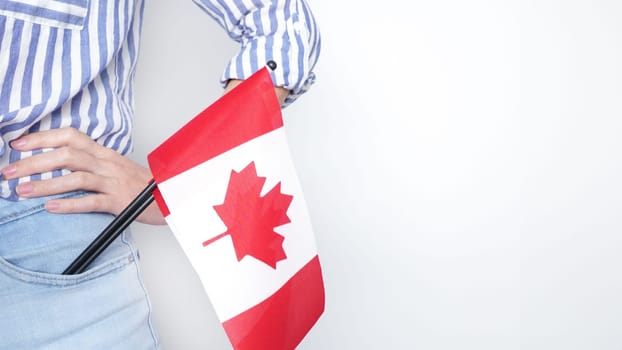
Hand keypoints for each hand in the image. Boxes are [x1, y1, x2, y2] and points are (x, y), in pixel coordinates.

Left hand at [0, 127, 165, 224]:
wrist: (169, 197)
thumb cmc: (140, 185)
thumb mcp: (114, 167)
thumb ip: (90, 162)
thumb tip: (57, 162)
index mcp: (103, 153)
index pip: (70, 136)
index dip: (42, 138)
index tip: (18, 144)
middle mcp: (107, 163)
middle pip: (66, 155)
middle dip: (33, 162)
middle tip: (9, 171)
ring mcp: (113, 181)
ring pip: (76, 176)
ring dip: (44, 184)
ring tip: (22, 191)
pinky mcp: (119, 201)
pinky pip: (92, 201)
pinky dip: (69, 204)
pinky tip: (51, 208)